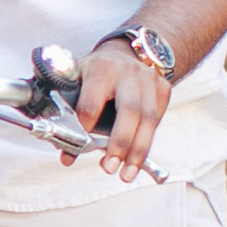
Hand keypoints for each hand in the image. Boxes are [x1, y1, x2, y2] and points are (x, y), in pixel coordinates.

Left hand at [78, 39, 172, 181]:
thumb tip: (62, 152)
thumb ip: (66, 111)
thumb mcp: (75, 81)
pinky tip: (136, 159)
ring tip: (126, 174)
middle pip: (129, 111)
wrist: (125, 53)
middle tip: (109, 169)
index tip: (76, 149)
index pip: (92, 102)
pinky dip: (147, 142)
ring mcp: (149, 79)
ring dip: (137, 152)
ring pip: (149, 119)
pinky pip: (157, 121)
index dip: (84, 127)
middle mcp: (128, 72)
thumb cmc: (94, 74)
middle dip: (119, 144)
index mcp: (100, 68)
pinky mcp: (163, 89)